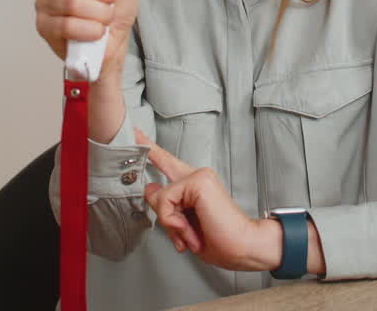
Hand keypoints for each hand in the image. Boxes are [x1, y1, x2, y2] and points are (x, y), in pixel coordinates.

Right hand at [33, 0, 139, 86]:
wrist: (114, 41)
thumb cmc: (115, 8)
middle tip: (110, 1)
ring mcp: (43, 5)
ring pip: (72, 3)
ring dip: (100, 13)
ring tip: (105, 16)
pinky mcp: (44, 27)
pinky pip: (66, 26)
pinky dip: (90, 30)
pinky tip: (96, 30)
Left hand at [137, 129, 281, 272]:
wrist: (242, 247)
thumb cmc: (219, 240)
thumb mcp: (182, 225)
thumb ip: (165, 206)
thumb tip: (149, 188)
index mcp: (194, 185)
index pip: (167, 161)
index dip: (150, 147)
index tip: (135, 131)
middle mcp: (196, 176)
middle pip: (161, 166)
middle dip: (156, 182)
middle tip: (181, 225)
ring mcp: (198, 176)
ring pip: (160, 196)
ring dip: (170, 223)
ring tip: (189, 234)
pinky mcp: (197, 181)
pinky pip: (166, 200)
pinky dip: (172, 220)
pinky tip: (188, 228)